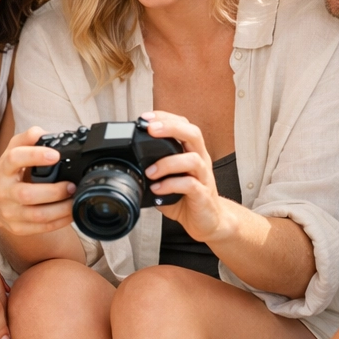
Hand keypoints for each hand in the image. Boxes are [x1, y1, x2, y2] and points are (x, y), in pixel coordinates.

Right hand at [0, 127, 75, 237]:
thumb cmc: (9, 172)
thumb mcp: (13, 151)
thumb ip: (28, 138)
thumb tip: (44, 134)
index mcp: (3, 169)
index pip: (15, 159)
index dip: (35, 156)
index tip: (55, 155)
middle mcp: (3, 192)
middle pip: (27, 194)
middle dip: (54, 191)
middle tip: (71, 185)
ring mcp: (9, 212)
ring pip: (37, 215)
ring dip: (61, 209)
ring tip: (75, 199)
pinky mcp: (17, 228)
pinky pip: (42, 228)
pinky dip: (60, 221)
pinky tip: (70, 212)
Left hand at [139, 112, 223, 242]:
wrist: (209, 221)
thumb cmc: (187, 198)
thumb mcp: (168, 178)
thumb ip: (154, 169)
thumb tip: (130, 165)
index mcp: (192, 152)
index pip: (183, 124)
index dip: (166, 117)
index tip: (145, 117)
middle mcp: (200, 160)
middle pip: (193, 133)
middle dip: (171, 127)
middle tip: (150, 130)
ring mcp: (203, 177)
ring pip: (192, 159)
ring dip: (167, 163)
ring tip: (150, 172)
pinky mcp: (203, 195)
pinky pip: (190, 184)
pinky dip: (170, 185)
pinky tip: (157, 189)